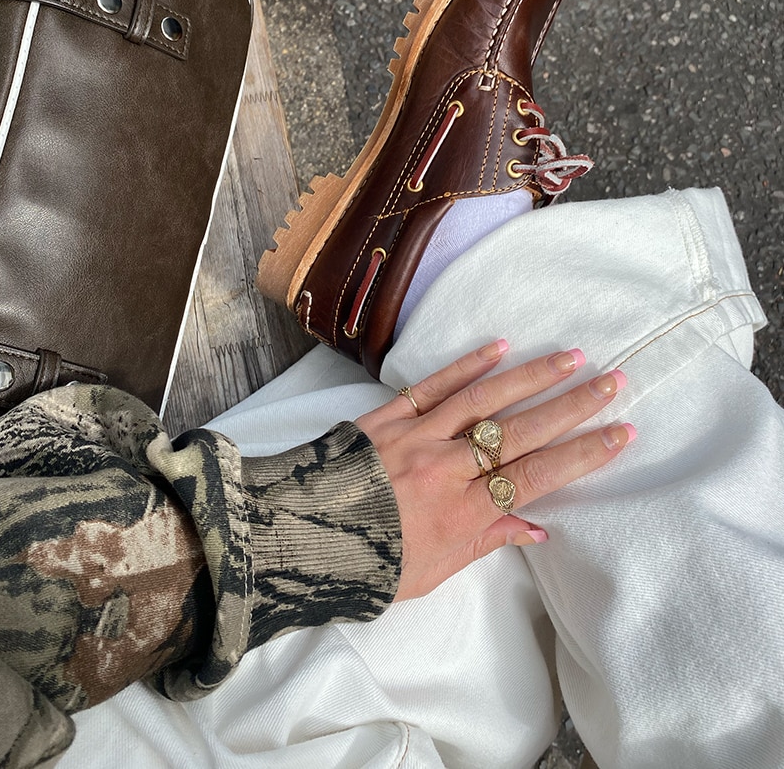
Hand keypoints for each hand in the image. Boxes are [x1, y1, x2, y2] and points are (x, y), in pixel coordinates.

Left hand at [356, 341, 633, 600]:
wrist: (296, 537)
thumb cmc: (367, 562)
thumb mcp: (431, 572)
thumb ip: (484, 542)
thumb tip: (534, 527)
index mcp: (459, 513)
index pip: (535, 477)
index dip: (583, 455)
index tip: (621, 432)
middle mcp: (444, 468)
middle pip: (521, 431)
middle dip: (573, 406)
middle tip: (613, 382)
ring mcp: (416, 435)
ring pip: (484, 399)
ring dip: (531, 376)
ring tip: (571, 356)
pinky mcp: (388, 415)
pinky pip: (433, 385)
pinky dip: (467, 365)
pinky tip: (499, 346)